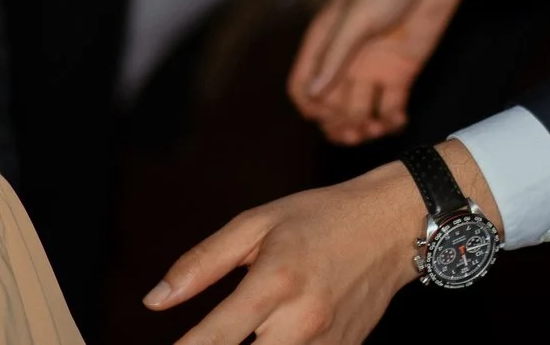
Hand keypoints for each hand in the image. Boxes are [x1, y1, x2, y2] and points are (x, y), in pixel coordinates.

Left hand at [145, 162, 422, 344]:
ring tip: (248, 332)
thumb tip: (154, 300)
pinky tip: (272, 336)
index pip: (213, 339)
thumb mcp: (258, 223)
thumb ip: (202, 262)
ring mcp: (326, 343)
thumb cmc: (321, 218)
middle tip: (209, 341)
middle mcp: (301, 320)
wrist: (394, 225)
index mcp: (275, 281)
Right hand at [289, 0, 487, 143]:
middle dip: (338, 123)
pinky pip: (389, 106)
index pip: (303, 86)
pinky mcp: (400, 73)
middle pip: (330, 105)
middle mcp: (345, 59)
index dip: (309, 105)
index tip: (324, 116)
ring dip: (363, 126)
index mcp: (324, 42)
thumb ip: (336, 54)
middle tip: (355, 131)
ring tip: (376, 129)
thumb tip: (314, 94)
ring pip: (358, 111)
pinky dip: (391, 120)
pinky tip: (398, 121)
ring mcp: (372, 68)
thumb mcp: (358, 16)